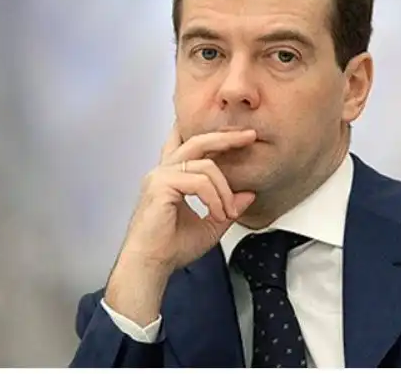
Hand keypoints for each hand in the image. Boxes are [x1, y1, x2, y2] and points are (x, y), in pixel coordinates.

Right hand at [105, 123, 256, 324]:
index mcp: (172, 177)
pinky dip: (215, 198)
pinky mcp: (161, 185)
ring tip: (228, 212)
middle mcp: (164, 171)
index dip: (215, 136)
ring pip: (205, 166)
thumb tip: (249, 194)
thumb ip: (228, 207)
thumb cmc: (171, 248)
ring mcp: (160, 176)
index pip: (191, 145)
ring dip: (224, 189)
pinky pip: (200, 182)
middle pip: (198, 141)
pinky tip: (217, 214)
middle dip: (226, 138)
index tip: (240, 135)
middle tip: (249, 136)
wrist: (151, 266)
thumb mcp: (210, 225)